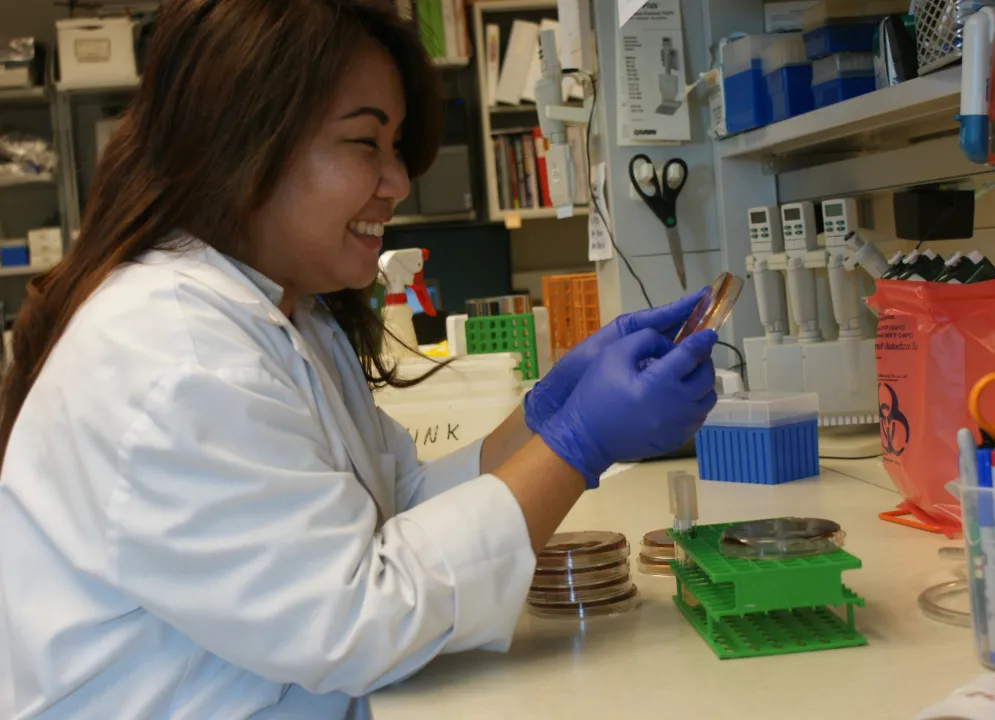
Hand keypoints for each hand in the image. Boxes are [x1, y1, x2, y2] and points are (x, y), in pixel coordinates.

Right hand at [522, 289, 705, 434]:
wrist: (586, 438)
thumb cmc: (596, 393)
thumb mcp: (612, 355)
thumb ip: (644, 340)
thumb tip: (669, 344)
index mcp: (660, 382)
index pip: (691, 355)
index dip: (702, 340)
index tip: (708, 333)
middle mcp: (677, 405)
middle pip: (705, 377)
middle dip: (703, 361)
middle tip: (695, 353)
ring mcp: (680, 426)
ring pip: (707, 399)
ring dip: (703, 383)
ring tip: (689, 375)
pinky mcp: (677, 439)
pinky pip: (698, 417)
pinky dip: (696, 403)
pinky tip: (681, 397)